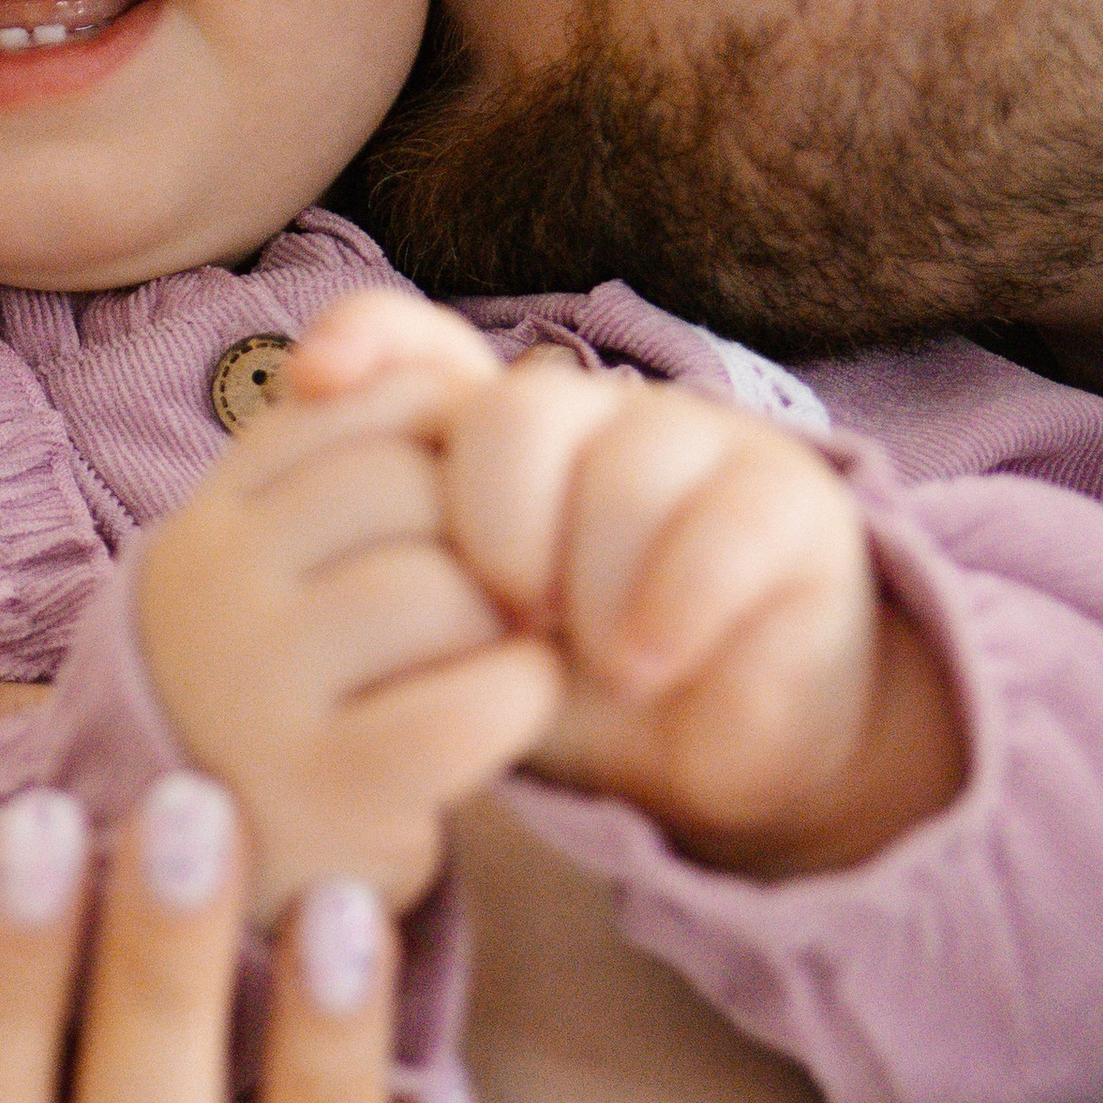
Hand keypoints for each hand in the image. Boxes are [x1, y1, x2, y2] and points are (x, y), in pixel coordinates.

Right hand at [136, 325, 563, 919]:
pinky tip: (505, 713)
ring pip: (444, 587)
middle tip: (504, 592)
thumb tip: (468, 363)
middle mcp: (213, 582)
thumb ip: (365, 435)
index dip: (462, 447)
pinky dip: (518, 698)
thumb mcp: (298, 548)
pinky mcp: (317, 788)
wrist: (207, 864)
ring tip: (495, 655)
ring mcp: (253, 685)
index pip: (376, 401)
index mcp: (214, 508)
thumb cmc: (292, 678)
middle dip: (491, 533)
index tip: (471, 512)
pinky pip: (468, 705)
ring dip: (509, 621)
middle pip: (413, 485)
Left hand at [290, 292, 962, 877]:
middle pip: (520, 410)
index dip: (370, 340)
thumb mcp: (465, 648)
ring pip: (624, 465)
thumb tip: (318, 491)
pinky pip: (720, 528)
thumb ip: (403, 574)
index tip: (311, 383)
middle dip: (497, 525)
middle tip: (511, 620)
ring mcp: (706, 444)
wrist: (725, 762)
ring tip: (597, 665)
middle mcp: (606, 414)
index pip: (427, 344)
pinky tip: (644, 666)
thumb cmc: (574, 695)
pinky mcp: (791, 505)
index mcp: (516, 437)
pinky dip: (670, 607)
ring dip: (594, 585)